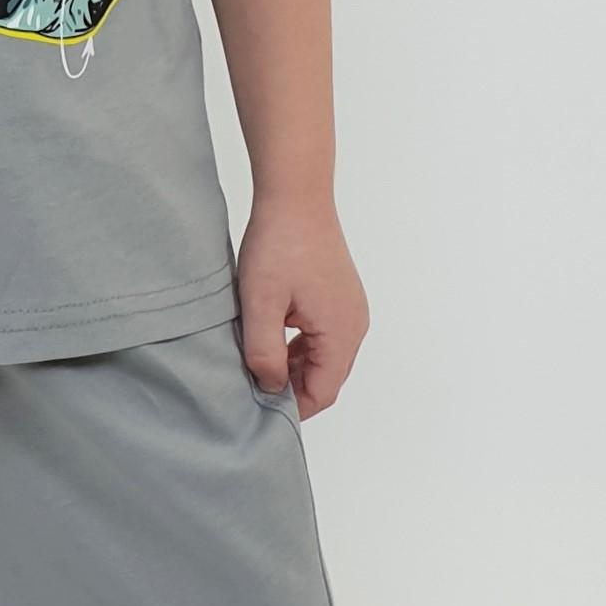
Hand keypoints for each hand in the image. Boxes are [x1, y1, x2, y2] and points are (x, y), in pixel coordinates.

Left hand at [237, 193, 367, 417]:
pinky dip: (297, 345)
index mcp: (342, 332)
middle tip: (250, 385)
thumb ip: (264, 353)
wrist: (296, 195)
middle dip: (290, 387)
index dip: (291, 408)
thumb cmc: (280, 243)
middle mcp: (355, 324)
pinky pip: (322, 336)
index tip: (257, 410)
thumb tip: (269, 389)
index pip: (322, 392)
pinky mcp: (339, 297)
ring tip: (255, 360)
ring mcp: (349, 309)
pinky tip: (269, 336)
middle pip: (325, 377)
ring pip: (322, 357)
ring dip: (291, 365)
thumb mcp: (261, 304)